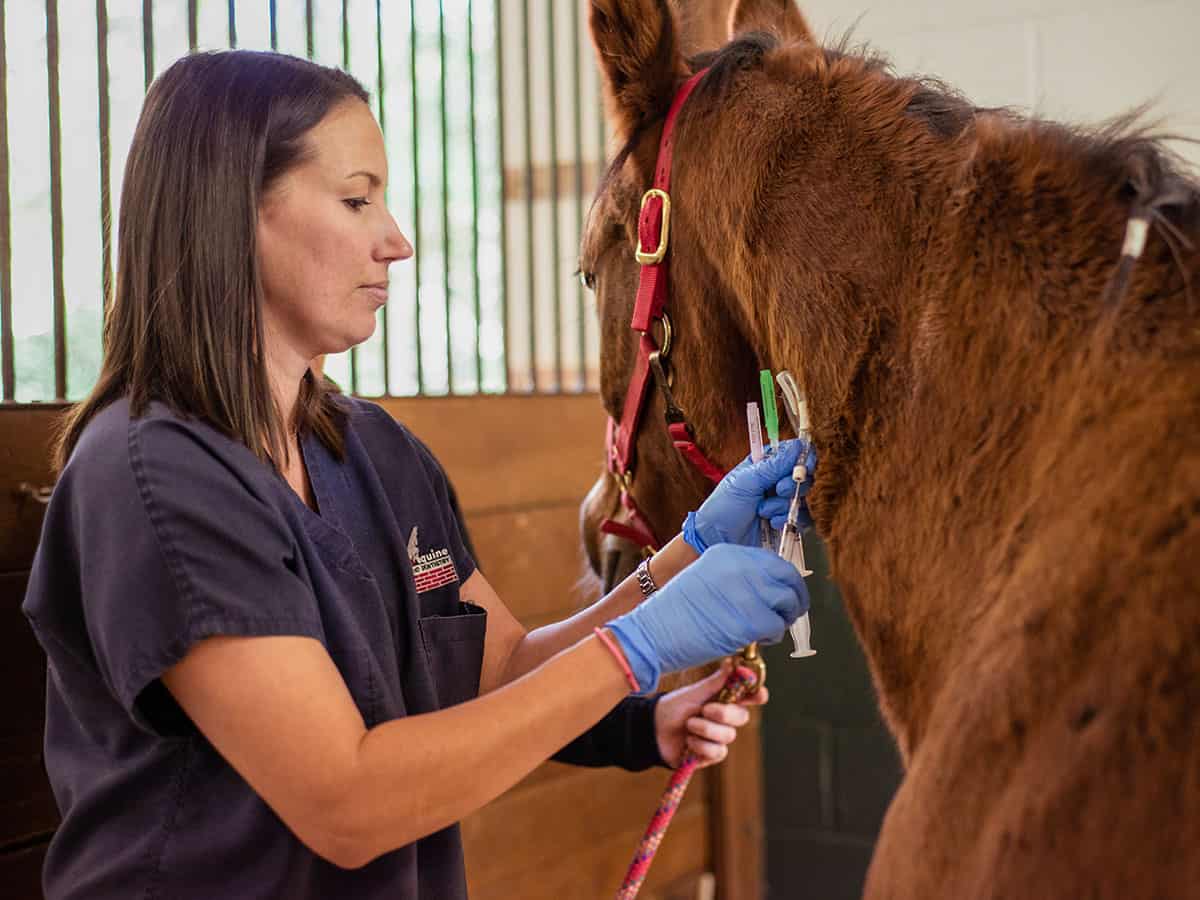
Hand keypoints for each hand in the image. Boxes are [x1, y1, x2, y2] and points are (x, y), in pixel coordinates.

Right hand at [606, 544, 807, 691]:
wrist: (651, 635)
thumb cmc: (673, 614)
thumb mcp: (703, 578)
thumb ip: (734, 577)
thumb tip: (765, 587)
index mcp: (727, 553)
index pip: (773, 561)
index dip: (784, 580)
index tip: (785, 592)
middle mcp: (740, 567)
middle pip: (788, 577)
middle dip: (794, 597)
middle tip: (790, 612)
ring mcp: (747, 592)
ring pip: (788, 602)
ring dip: (783, 618)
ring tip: (767, 628)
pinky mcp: (751, 621)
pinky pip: (778, 627)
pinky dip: (773, 636)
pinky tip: (757, 639)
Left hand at [654, 660, 767, 768]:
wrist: (653, 729)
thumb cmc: (674, 707)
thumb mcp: (694, 692)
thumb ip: (715, 681)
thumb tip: (732, 662)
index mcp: (724, 700)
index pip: (749, 698)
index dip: (757, 695)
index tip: (759, 694)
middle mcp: (725, 719)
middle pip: (742, 717)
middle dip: (723, 713)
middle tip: (704, 709)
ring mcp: (719, 738)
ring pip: (728, 735)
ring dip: (705, 729)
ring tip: (688, 725)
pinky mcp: (711, 755)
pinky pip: (717, 751)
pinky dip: (700, 745)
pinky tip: (688, 741)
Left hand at [683, 439, 816, 552]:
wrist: (717, 540)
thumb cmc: (724, 507)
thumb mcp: (747, 481)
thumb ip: (774, 465)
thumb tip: (798, 446)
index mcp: (763, 464)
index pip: (792, 453)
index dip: (802, 457)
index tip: (805, 466)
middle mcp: (774, 481)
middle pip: (802, 475)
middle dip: (792, 484)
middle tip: (777, 490)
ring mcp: (780, 501)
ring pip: (802, 497)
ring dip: (784, 504)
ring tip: (763, 511)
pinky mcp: (785, 521)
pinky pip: (801, 517)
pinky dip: (787, 519)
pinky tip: (770, 522)